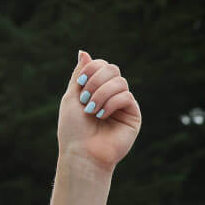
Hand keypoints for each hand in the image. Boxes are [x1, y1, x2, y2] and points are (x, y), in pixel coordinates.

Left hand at [57, 50, 140, 170]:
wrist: (82, 153)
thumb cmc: (73, 130)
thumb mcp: (71, 98)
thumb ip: (80, 75)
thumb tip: (83, 51)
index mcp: (95, 90)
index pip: (101, 65)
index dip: (92, 68)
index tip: (81, 83)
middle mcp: (110, 95)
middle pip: (113, 69)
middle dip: (96, 80)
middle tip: (85, 98)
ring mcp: (122, 104)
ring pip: (120, 82)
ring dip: (102, 94)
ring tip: (92, 111)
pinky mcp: (133, 114)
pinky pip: (127, 96)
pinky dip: (111, 103)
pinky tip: (102, 116)